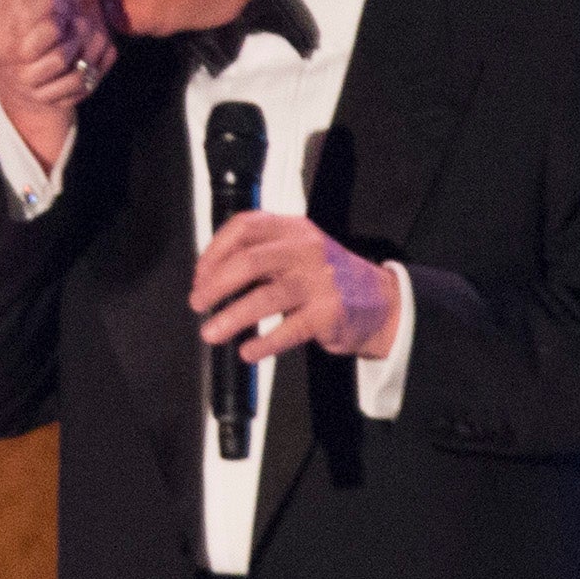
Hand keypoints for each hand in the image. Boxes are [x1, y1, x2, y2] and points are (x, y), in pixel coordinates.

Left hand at [194, 213, 400, 362]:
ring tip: (211, 333)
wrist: (381, 302)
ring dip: (232, 317)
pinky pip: (288, 330)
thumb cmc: (328, 279)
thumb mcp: (299, 252)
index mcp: (293, 229)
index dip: (214, 251)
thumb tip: (211, 279)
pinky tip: (248, 351)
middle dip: (216, 285)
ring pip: (266, 297)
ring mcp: (320, 281)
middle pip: (249, 261)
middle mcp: (306, 249)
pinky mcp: (329, 313)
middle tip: (198, 304)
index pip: (245, 226)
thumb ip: (262, 256)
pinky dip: (264, 343)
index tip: (200, 276)